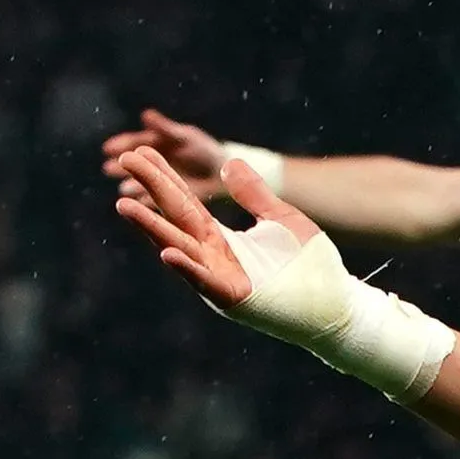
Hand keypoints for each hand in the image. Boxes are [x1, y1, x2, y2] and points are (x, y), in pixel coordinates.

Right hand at [99, 108, 232, 203]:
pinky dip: (144, 202)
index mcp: (157, 144)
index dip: (122, 144)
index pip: (136, 142)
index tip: (108, 148)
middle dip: (120, 166)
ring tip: (123, 188)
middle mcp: (155, 162)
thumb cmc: (203, 149)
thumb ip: (164, 128)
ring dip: (130, 185)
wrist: (219, 172)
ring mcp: (159, 180)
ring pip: (140, 183)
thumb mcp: (184, 137)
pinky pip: (151, 200)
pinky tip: (137, 204)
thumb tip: (145, 115)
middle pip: (133, 164)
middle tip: (107, 168)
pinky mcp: (167, 197)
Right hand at [110, 147, 307, 311]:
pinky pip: (205, 281)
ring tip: (124, 206)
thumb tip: (230, 162)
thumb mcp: (280, 218)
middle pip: (174, 217)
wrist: (335, 303)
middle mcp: (212, 256)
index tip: (140, 155)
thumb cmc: (309, 265)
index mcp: (221, 237)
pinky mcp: (234, 297)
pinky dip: (187, 268)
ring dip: (152, 228)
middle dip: (149, 190)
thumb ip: (253, 194)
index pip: (184, 202)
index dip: (162, 178)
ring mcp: (220, 277)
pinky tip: (167, 253)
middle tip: (124, 161)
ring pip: (179, 248)